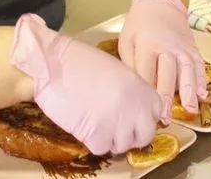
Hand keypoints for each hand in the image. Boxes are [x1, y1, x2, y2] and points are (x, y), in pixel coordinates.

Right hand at [10, 13, 162, 155]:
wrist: (54, 64)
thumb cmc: (82, 62)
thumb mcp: (118, 71)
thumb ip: (132, 92)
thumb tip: (134, 109)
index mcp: (142, 89)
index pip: (156, 114)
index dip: (144, 118)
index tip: (134, 117)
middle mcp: (135, 108)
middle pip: (145, 136)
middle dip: (133, 135)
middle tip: (117, 129)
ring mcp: (118, 124)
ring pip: (122, 145)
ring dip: (111, 139)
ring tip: (97, 124)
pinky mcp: (97, 135)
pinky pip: (101, 148)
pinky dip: (93, 141)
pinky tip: (86, 126)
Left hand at [119, 0, 206, 122]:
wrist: (161, 4)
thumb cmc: (139, 26)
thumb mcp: (127, 42)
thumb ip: (131, 65)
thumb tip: (136, 90)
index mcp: (147, 46)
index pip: (147, 73)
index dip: (146, 93)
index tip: (145, 110)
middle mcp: (167, 47)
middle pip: (168, 75)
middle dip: (166, 98)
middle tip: (166, 119)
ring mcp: (182, 48)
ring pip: (187, 71)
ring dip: (189, 92)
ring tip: (190, 109)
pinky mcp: (193, 49)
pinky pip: (199, 66)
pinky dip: (202, 81)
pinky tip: (202, 94)